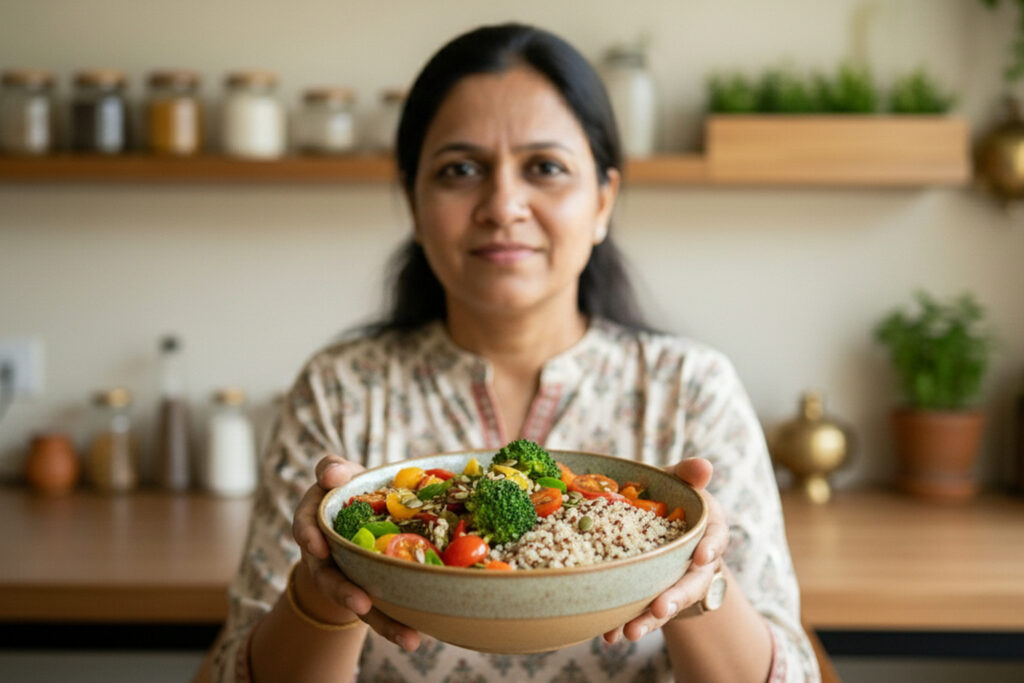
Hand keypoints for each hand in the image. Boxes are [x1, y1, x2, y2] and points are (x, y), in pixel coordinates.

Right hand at [291, 454, 423, 651]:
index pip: (305, 526)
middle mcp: (324, 554)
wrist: (360, 518)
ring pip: (356, 601)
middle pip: (327, 576)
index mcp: (315, 521)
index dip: (309, 536)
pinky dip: (395, 627)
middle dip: (342, 591)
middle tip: (361, 603)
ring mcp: (344, 576)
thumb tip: (330, 475)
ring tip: (405, 636)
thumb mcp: (342, 476)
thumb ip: (334, 470)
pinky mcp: (367, 592)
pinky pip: (380, 612)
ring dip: (379, 621)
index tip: (318, 545)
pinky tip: (415, 638)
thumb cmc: (350, 492)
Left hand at [602, 457, 727, 643]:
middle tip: (660, 609)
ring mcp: (676, 581)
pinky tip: (608, 635)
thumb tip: (704, 466)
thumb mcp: (675, 480)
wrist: (654, 519)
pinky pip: (643, 612)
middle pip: (692, 582)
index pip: (716, 538)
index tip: (700, 558)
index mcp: (707, 529)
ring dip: (649, 620)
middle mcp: (697, 561)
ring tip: (628, 633)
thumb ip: (687, 473)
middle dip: (676, 598)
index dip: (710, 549)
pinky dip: (626, 623)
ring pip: (667, 604)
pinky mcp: (654, 595)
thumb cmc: (667, 495)